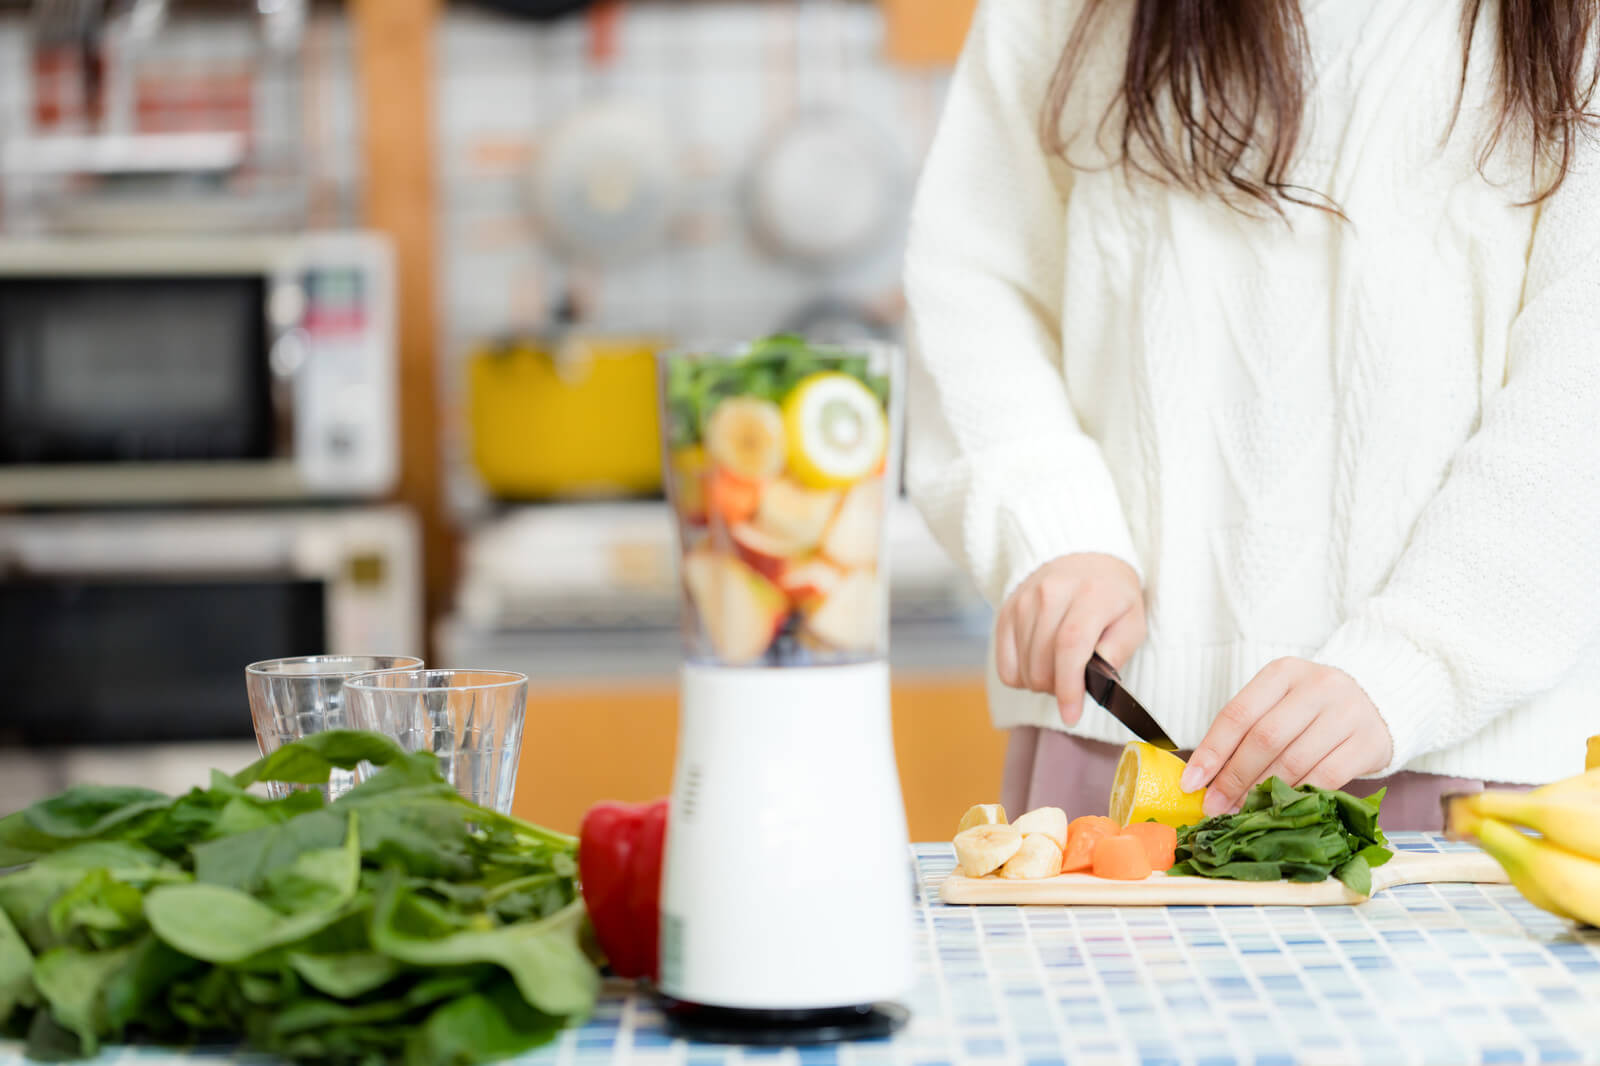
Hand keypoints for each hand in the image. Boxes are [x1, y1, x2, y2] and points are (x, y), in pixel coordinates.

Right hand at [994, 553, 1145, 725]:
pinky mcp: (1006, 611)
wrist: (1082, 558)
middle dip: (1059, 689)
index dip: (1069, 687)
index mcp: (1090, 594)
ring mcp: (1023, 601)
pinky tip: (1040, 664)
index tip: (1072, 715)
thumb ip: (1119, 650)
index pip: (1070, 646)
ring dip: (1042, 683)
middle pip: (1043, 664)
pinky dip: (1022, 676)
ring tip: (1060, 670)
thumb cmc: (1112, 597)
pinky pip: (1005, 665)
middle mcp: (1051, 593)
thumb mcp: (1133, 620)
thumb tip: (1095, 679)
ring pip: (1023, 669)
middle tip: (1076, 683)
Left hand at [1181, 658, 1393, 815]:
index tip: (1190, 782)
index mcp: (1283, 673)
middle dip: (1234, 778)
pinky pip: (1326, 777)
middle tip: (1214, 806)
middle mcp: (1316, 687)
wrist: (1380, 701)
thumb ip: (1246, 732)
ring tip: (1241, 812)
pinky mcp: (1368, 742)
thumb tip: (1204, 778)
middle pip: (1264, 738)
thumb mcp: (1279, 703)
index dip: (1211, 751)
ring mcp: (1346, 713)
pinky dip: (1298, 796)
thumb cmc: (1314, 708)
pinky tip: (1280, 809)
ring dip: (1262, 792)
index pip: (1237, 714)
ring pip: (1294, 760)